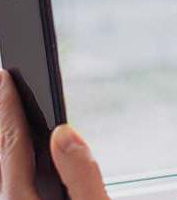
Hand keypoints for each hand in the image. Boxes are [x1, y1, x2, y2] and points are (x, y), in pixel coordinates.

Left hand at [0, 69, 109, 198]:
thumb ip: (81, 174)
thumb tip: (65, 133)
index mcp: (21, 199)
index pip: (11, 142)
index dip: (8, 107)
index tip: (5, 77)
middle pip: (0, 150)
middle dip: (1, 117)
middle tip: (0, 85)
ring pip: (2, 168)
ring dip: (5, 137)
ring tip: (9, 116)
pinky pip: (10, 180)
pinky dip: (11, 157)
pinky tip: (22, 156)